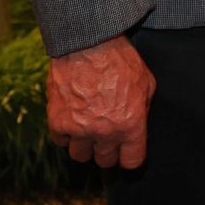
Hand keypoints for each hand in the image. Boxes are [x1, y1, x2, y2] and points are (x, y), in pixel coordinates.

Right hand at [45, 34, 153, 168]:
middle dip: (107, 150)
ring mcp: (80, 130)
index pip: (132, 161)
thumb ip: (143, 109)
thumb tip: (139, 123)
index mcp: (131, 125)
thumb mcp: (146, 82)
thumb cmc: (120, 59)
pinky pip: (61, 141)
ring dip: (85, 145)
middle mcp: (105, 133)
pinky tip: (72, 118)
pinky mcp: (58, 122)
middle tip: (106, 134)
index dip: (130, 155)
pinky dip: (65, 133)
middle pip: (105, 161)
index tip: (126, 150)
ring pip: (80, 156)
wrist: (88, 43)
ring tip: (87, 128)